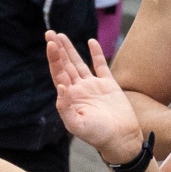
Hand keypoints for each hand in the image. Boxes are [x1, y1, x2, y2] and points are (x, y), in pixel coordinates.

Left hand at [48, 33, 145, 160]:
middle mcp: (79, 90)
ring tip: (61, 35)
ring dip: (70, 49)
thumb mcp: (77, 125)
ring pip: (79, 63)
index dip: (54, 58)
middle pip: (65, 65)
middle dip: (57, 49)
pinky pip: (101, 66)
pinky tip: (91, 42)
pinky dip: (96, 54)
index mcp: (70, 98)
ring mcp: (93, 86)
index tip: (50, 44)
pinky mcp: (109, 85)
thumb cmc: (98, 136)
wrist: (121, 139)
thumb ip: (65, 107)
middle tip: (49, 32)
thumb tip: (60, 86)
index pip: (58, 73)